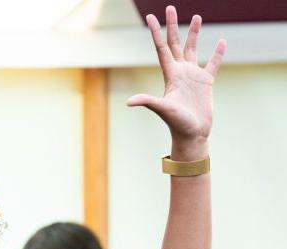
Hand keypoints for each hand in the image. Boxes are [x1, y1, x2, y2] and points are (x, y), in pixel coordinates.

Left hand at [127, 6, 225, 145]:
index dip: (156, 32)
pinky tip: (222, 42)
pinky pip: (213, 64)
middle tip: (171, 7)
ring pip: (193, 49)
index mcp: (170, 74)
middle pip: (175, 43)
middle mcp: (180, 72)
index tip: (151, 16)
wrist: (191, 134)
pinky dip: (218, 53)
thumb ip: (147, 102)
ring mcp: (193, 76)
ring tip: (198, 17)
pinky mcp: (207, 82)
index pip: (161, 47)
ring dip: (194, 33)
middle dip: (173, 25)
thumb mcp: (162, 109)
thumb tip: (129, 102)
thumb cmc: (176, 123)